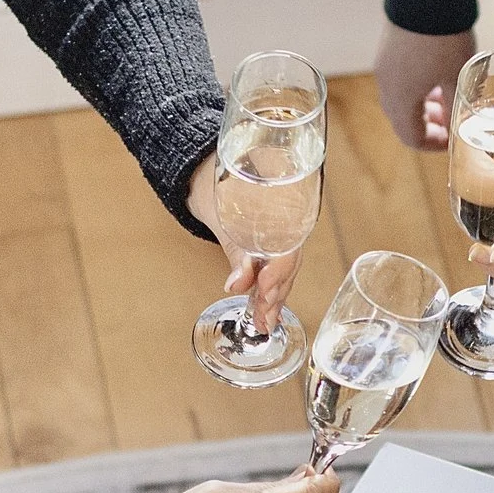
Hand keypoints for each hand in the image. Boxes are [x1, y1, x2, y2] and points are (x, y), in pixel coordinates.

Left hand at [188, 158, 302, 322]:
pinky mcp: (269, 244)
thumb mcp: (221, 214)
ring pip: (284, 270)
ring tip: (264, 323)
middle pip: (289, 263)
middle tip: (263, 319)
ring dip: (274, 298)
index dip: (279, 271)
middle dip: (276, 294)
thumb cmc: (212, 181)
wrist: (204, 169)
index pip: (289, 246)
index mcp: (284, 205)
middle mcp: (288, 222)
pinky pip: (276, 268)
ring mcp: (281, 234)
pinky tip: (267, 310)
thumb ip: (235, 249)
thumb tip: (239, 282)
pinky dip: (270, 290)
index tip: (265, 290)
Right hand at [374, 21, 469, 150]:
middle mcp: (386, 85)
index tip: (454, 139)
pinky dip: (415, 87)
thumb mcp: (457, 76)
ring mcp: (384, 64)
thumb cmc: (444, 38)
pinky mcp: (387, 47)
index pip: (411, 137)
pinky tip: (434, 75)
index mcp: (400, 99)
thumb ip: (455, 106)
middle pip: (402, 119)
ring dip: (421, 105)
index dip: (433, 144)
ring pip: (400, 98)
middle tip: (450, 119)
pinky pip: (398, 79)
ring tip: (445, 97)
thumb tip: (457, 125)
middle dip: (426, 125)